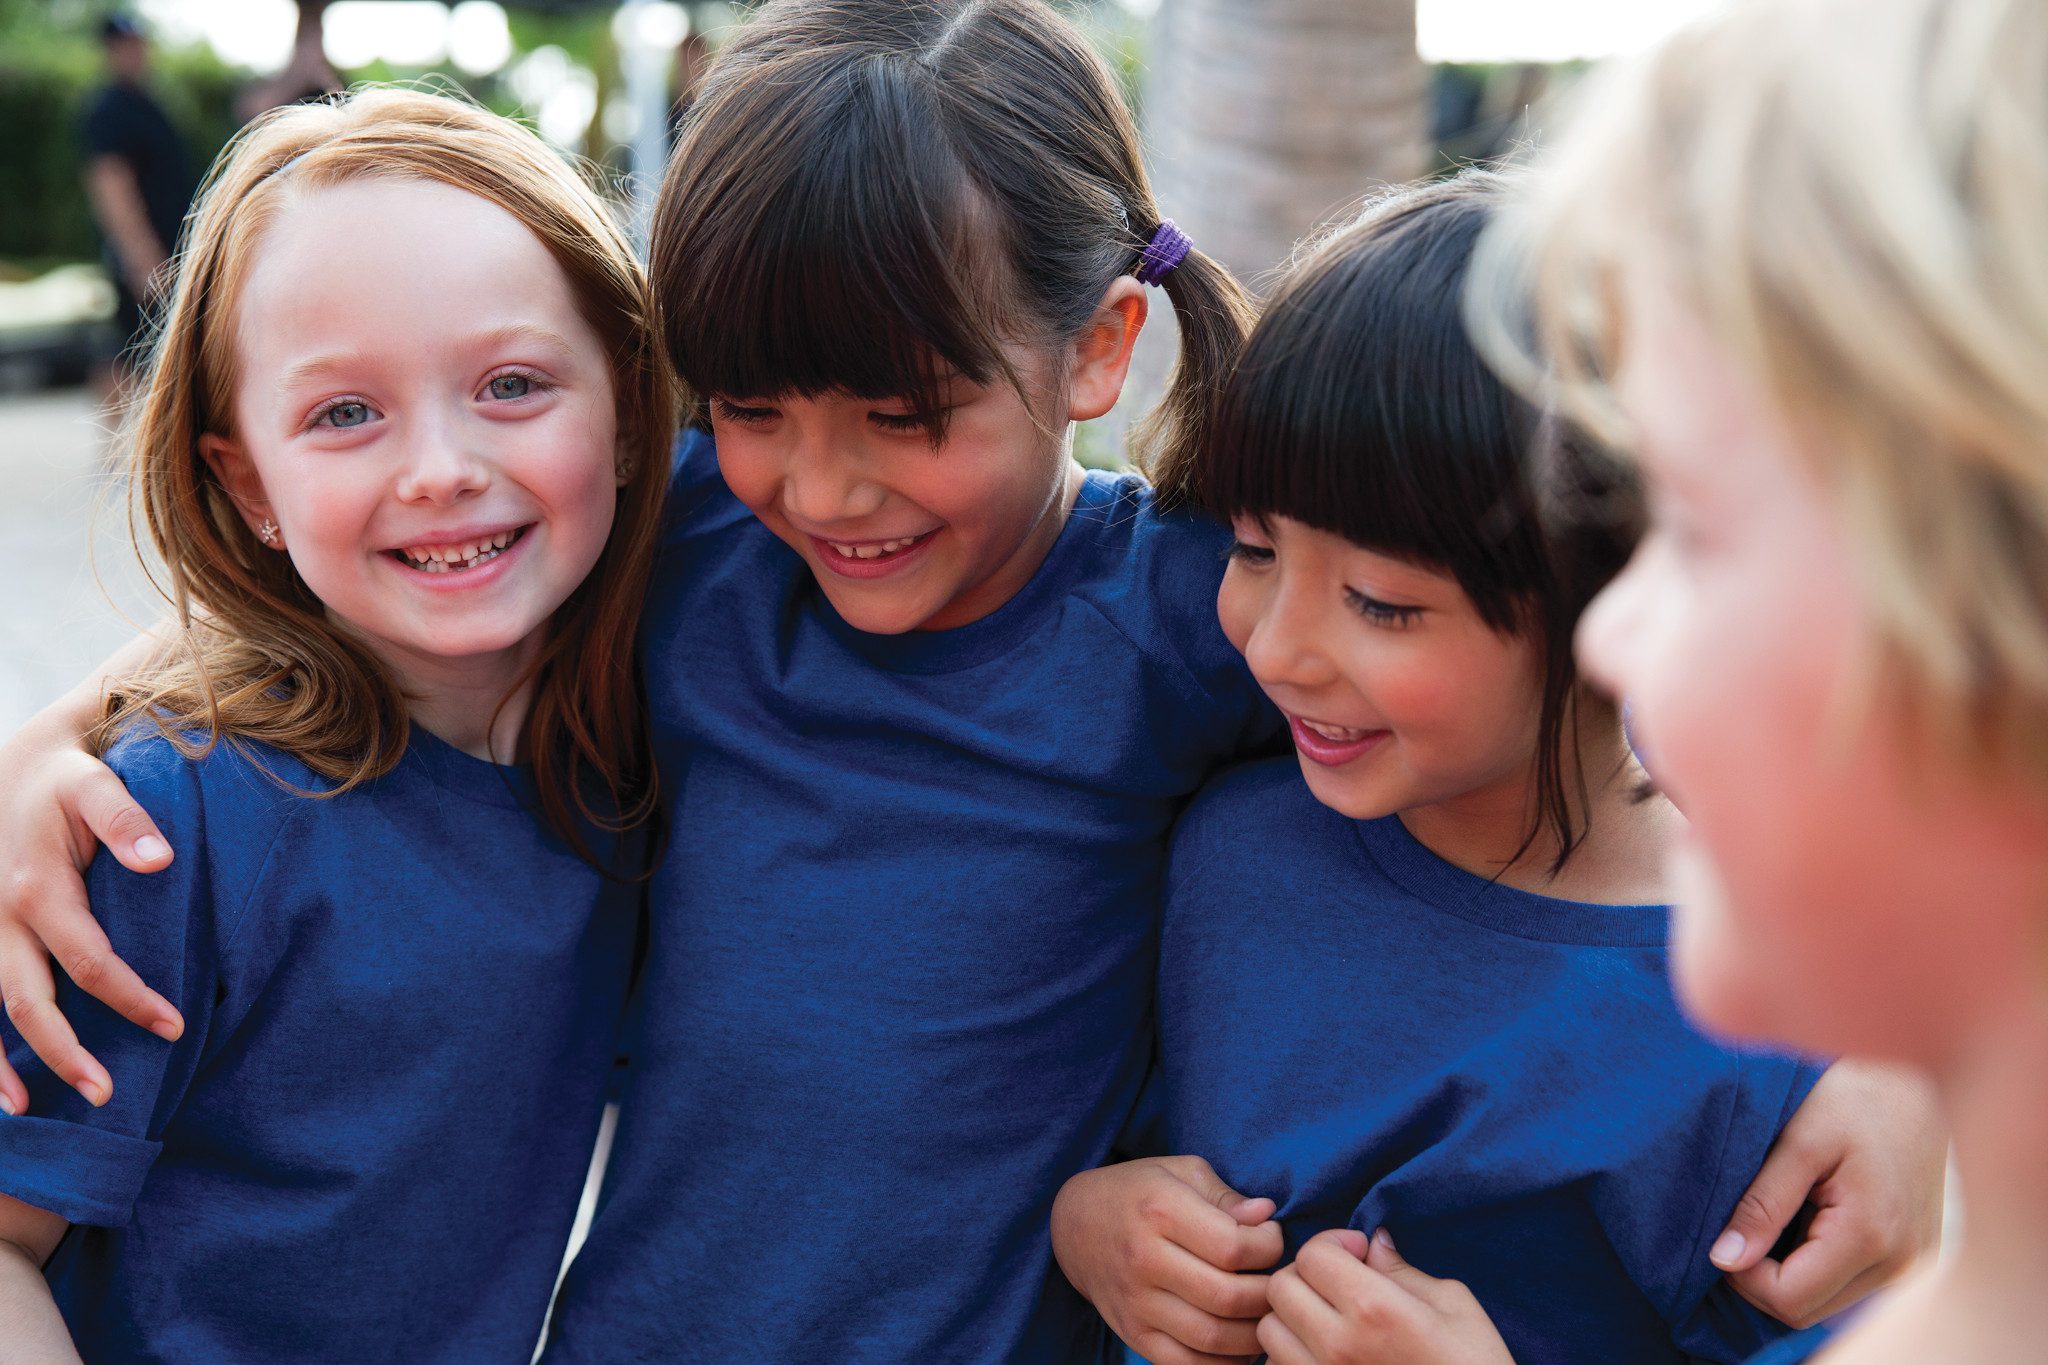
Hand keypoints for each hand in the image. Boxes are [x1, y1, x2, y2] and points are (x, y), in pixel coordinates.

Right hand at [0, 723, 182, 1113]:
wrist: (15, 767)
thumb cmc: (67, 781)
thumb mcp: (96, 784)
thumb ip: (127, 818)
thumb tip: (161, 860)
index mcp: (37, 890)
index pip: (89, 961)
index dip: (130, 998)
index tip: (174, 1026)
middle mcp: (0, 920)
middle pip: (29, 1002)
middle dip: (65, 1053)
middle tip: (107, 1095)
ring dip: (4, 1066)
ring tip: (31, 1110)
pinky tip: (2, 1089)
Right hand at [1050, 1155, 1282, 1363]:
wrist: (1075, 1225)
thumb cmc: (1139, 1191)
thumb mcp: (1181, 1172)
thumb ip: (1226, 1196)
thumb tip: (1266, 1215)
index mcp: (1160, 1210)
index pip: (1233, 1246)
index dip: (1269, 1246)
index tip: (1271, 1238)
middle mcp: (1144, 1259)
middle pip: (1227, 1296)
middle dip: (1268, 1295)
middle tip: (1276, 1282)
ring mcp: (1136, 1303)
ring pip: (1212, 1337)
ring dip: (1253, 1334)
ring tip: (1265, 1314)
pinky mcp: (1132, 1334)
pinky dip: (1223, 1364)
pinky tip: (1240, 1345)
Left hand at [1260, 1228, 1513, 1364]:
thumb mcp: (1455, 1307)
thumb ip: (1403, 1271)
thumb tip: (1374, 1242)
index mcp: (1373, 1309)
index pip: (1313, 1254)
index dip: (1333, 1243)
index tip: (1356, 1252)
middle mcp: (1338, 1345)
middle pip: (1280, 1287)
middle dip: (1305, 1273)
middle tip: (1337, 1281)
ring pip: (1269, 1331)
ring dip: (1291, 1317)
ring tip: (1326, 1319)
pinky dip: (1291, 1355)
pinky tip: (1324, 1353)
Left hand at [1711, 1058, 1945, 1326]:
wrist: (1918, 1074)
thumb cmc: (1854, 1094)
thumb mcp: (1797, 1139)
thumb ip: (1761, 1204)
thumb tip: (1724, 1260)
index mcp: (1873, 1235)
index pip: (1790, 1300)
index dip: (1744, 1275)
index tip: (1726, 1232)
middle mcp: (1903, 1261)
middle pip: (1809, 1310)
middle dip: (1763, 1277)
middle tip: (1744, 1223)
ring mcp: (1915, 1261)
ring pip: (1831, 1300)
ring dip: (1792, 1271)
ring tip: (1781, 1213)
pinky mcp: (1918, 1251)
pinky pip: (1855, 1281)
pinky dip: (1820, 1261)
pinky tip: (1810, 1217)